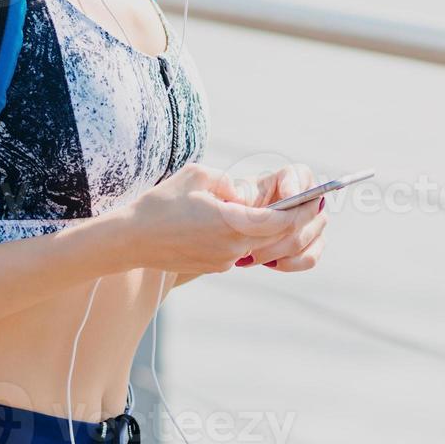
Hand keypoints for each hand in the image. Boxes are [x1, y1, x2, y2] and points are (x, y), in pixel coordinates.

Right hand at [124, 164, 318, 274]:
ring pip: (260, 244)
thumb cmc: (160, 204)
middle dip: (294, 221)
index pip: (281, 219)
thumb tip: (249, 194)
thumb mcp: (195, 176)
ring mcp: (225, 261)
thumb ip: (230, 181)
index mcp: (232, 222)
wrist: (131, 239)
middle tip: (306, 206)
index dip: (300, 208)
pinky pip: (240, 251)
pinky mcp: (215, 267)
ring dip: (268, 229)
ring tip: (269, 211)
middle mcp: (234, 247)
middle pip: (277, 236)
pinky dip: (246, 238)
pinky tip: (233, 224)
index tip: (313, 198)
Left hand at [234, 163, 328, 271]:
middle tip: (252, 242)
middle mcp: (310, 199)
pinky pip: (309, 258)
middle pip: (303, 215)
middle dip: (276, 232)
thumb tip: (239, 200)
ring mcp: (316, 223)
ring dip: (277, 251)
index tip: (288, 197)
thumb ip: (239, 194)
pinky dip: (288, 263)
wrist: (238, 226)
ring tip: (253, 255)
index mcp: (292, 177)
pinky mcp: (315, 244)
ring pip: (303, 240)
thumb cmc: (237, 204)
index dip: (294, 186)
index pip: (300, 175)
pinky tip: (269, 263)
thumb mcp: (235, 195)